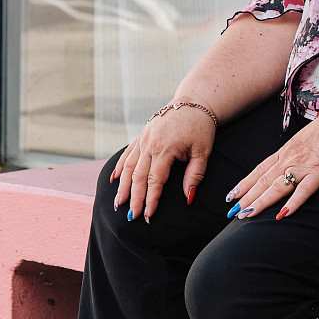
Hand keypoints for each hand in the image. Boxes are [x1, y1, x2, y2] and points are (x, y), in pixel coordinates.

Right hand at [110, 102, 216, 221]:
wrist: (194, 102)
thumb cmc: (201, 127)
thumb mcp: (204, 151)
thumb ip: (195, 175)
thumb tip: (188, 198)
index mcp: (165, 148)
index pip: (155, 180)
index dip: (151, 199)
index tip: (149, 215)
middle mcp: (150, 144)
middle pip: (138, 176)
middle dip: (134, 198)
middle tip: (132, 216)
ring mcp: (143, 138)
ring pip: (129, 166)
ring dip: (123, 186)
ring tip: (118, 203)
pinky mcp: (142, 135)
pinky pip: (128, 153)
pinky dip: (120, 167)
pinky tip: (114, 180)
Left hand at [225, 109, 318, 221]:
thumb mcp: (307, 137)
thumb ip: (297, 150)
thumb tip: (291, 158)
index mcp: (287, 150)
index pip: (260, 169)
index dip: (245, 183)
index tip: (232, 195)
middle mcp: (291, 158)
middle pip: (264, 180)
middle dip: (246, 198)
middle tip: (232, 212)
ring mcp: (305, 165)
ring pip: (277, 186)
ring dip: (261, 202)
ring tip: (247, 215)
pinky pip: (304, 189)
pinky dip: (293, 203)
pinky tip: (283, 215)